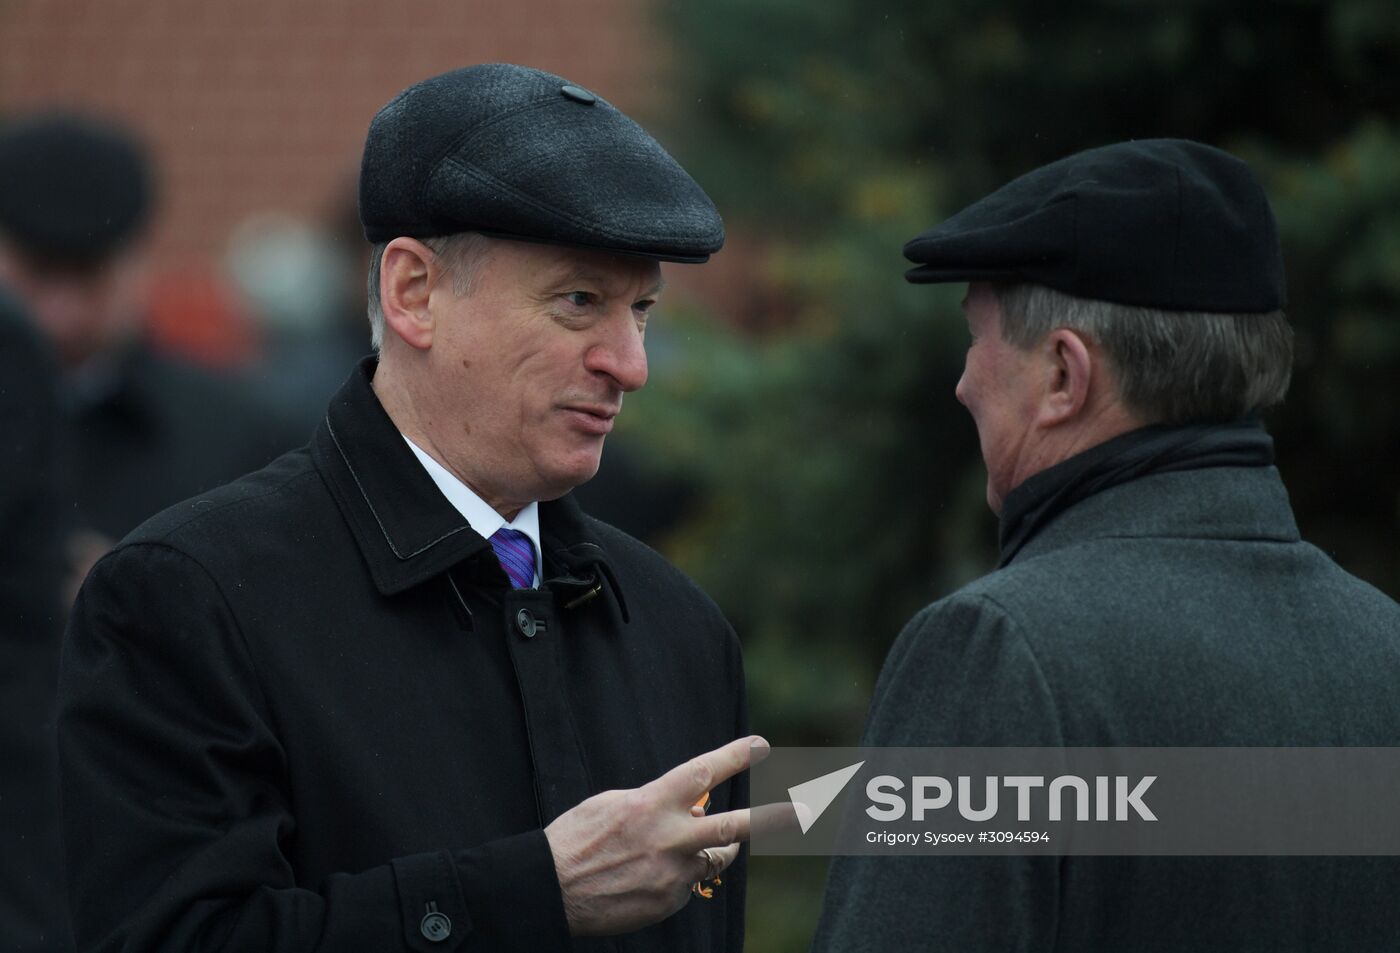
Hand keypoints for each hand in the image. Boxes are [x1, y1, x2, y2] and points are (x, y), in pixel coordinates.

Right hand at [544, 735, 768, 935]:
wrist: (550, 890)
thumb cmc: (576, 838)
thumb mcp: (612, 804)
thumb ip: (655, 801)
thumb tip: (692, 807)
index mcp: (651, 804)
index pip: (703, 772)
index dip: (735, 755)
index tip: (761, 745)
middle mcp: (668, 838)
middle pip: (734, 827)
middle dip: (773, 818)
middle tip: (806, 811)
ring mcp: (671, 874)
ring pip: (713, 858)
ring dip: (711, 849)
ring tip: (686, 845)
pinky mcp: (668, 902)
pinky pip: (687, 883)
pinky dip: (676, 876)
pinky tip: (644, 876)